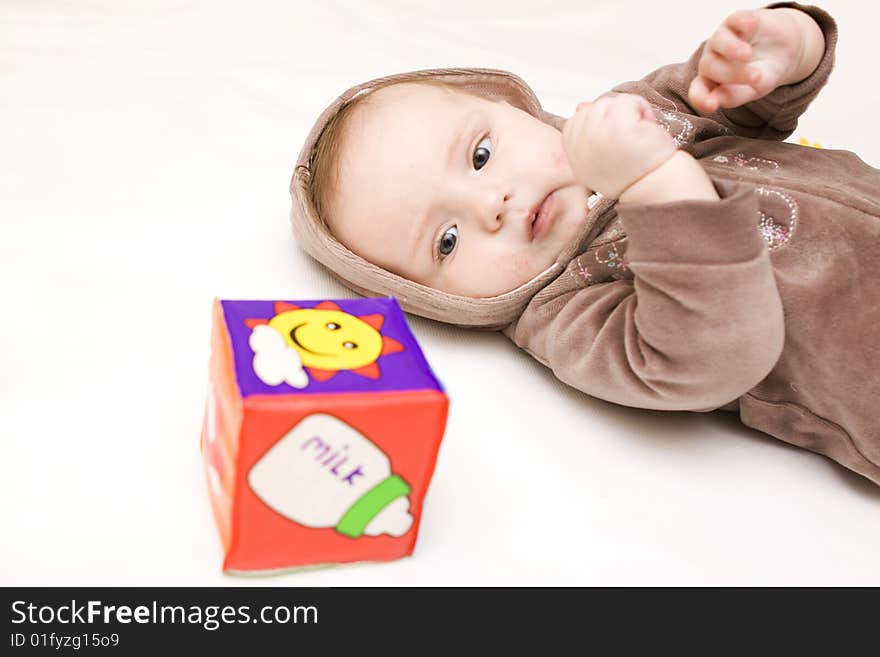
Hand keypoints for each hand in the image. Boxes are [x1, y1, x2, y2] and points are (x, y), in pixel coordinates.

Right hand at [562, 92, 677, 198]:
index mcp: (573, 151)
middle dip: (616, 116)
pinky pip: (629, 101)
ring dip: (631, 113)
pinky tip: (645, 130)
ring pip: (612, 102)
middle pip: (596, 107)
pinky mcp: (619, 127)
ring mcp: (598, 134)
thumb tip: (581, 107)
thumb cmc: (630, 174)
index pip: (578, 118)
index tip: (614, 142)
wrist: (652, 187)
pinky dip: (643, 109)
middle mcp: (581, 144)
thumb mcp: (599, 155)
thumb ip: (586, 131)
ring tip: (637, 136)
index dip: (602, 123)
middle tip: (629, 141)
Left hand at [688, 8, 817, 112]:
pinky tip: (750, 27)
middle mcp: (711, 59)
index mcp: (710, 82)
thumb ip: (734, 96)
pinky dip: (742, 23)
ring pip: (719, 42)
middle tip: (756, 77)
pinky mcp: (737, 20)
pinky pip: (735, 20)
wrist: (786, 50)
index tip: (711, 105)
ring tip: (747, 55)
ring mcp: (722, 38)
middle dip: (731, 74)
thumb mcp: (753, 89)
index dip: (701, 98)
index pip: (698, 91)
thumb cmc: (763, 73)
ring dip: (731, 48)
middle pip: (709, 67)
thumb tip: (718, 101)